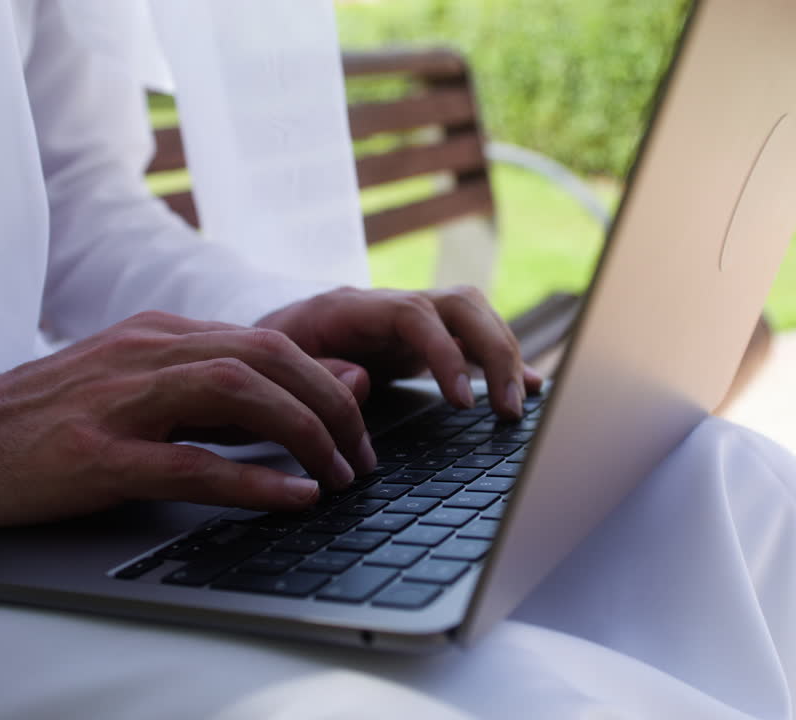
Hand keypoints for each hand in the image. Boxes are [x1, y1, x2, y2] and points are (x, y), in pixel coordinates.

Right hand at [0, 312, 375, 527]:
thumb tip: (333, 386)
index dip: (326, 380)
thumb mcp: (154, 391)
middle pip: (265, 356)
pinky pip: (191, 461)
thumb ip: (233, 389)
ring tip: (338, 475)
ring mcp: (120, 400)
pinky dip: (253, 479)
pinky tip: (294, 497)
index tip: (357, 424)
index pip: (268, 341)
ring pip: (236, 392)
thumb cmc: (66, 419)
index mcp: (161, 333)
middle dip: (329, 403)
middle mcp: (147, 352)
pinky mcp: (96, 454)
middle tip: (360, 454)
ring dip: (302, 433)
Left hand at [256, 286, 542, 417]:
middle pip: (462, 305)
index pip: (415, 314)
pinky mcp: (426, 338)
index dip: (445, 353)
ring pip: (476, 317)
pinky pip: (474, 339)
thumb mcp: (276, 367)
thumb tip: (363, 377)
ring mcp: (413, 318)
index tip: (462, 401)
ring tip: (518, 407)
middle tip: (508, 408)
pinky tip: (529, 389)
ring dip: (505, 357)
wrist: (266, 341)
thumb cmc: (270, 359)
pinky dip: (503, 362)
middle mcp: (391, 304)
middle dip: (495, 352)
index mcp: (352, 307)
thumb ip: (315, 373)